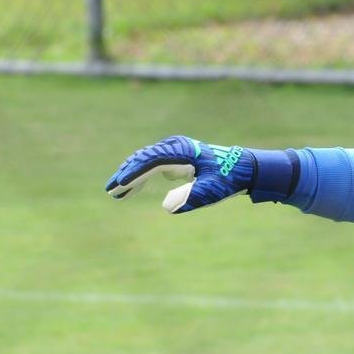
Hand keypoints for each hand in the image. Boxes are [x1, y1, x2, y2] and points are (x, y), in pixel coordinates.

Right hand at [105, 135, 255, 213]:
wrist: (243, 168)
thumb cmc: (228, 179)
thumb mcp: (212, 191)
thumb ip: (191, 197)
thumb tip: (166, 207)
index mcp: (182, 151)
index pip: (151, 160)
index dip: (134, 173)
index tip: (119, 185)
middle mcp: (175, 146)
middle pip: (143, 158)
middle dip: (126, 175)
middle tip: (110, 192)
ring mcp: (173, 150)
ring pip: (144, 161)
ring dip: (130, 176)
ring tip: (115, 194)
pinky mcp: (174, 156)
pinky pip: (150, 165)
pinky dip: (139, 177)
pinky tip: (129, 191)